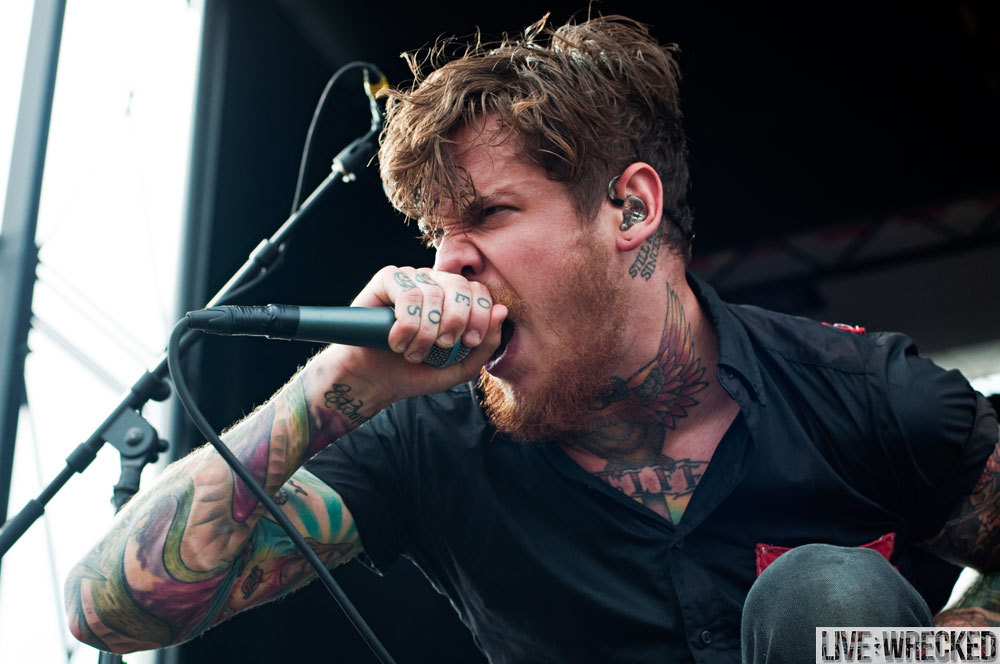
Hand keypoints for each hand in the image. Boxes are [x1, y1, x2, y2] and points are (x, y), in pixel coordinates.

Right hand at [311, 266, 506, 407]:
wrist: (376, 380)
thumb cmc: (417, 371)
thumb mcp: (460, 367)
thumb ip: (485, 345)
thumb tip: (502, 311)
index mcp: (455, 299)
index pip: (479, 291)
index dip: (480, 315)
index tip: (470, 341)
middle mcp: (435, 283)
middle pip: (460, 286)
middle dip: (456, 320)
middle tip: (444, 346)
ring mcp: (411, 279)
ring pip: (431, 293)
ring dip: (426, 331)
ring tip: (415, 353)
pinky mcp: (387, 280)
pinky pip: (407, 292)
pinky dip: (406, 323)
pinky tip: (398, 342)